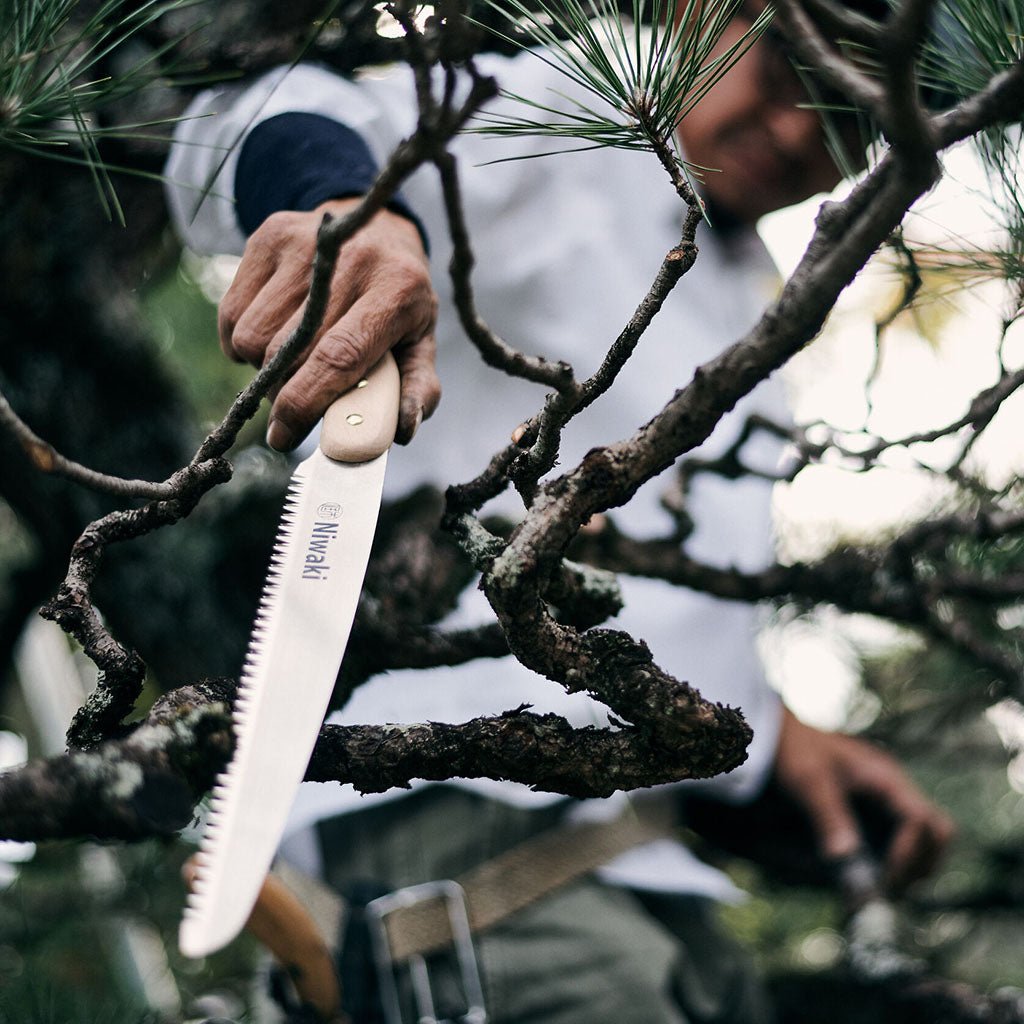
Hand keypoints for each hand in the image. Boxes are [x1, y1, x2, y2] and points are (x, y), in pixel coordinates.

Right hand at [219, 198, 440, 450]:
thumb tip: (404, 430)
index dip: (306, 403)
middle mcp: (350, 259)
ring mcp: (304, 242)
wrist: (376, 229)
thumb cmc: (397, 302)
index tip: (283, 437)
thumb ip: (419, 389)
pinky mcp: (269, 236)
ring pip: (252, 336)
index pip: (339, 356)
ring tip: (293, 359)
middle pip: (289, 351)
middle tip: (294, 407)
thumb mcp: (421, 342)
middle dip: (282, 395)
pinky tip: (273, 334)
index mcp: (397, 291)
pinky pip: (231, 314)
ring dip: (262, 367)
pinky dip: (241, 341)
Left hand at [773, 708, 954, 891]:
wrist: (782, 738)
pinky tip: (863, 881)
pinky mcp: (874, 817)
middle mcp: (895, 793)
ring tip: (873, 892)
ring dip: (907, 871)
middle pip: (935, 836)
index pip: (923, 821)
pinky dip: (889, 866)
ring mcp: (887, 805)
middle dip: (918, 867)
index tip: (884, 880)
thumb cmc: (796, 751)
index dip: (910, 854)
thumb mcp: (808, 780)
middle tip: (885, 892)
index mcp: (886, 778)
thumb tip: (846, 859)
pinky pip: (896, 845)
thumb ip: (828, 816)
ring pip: (922, 845)